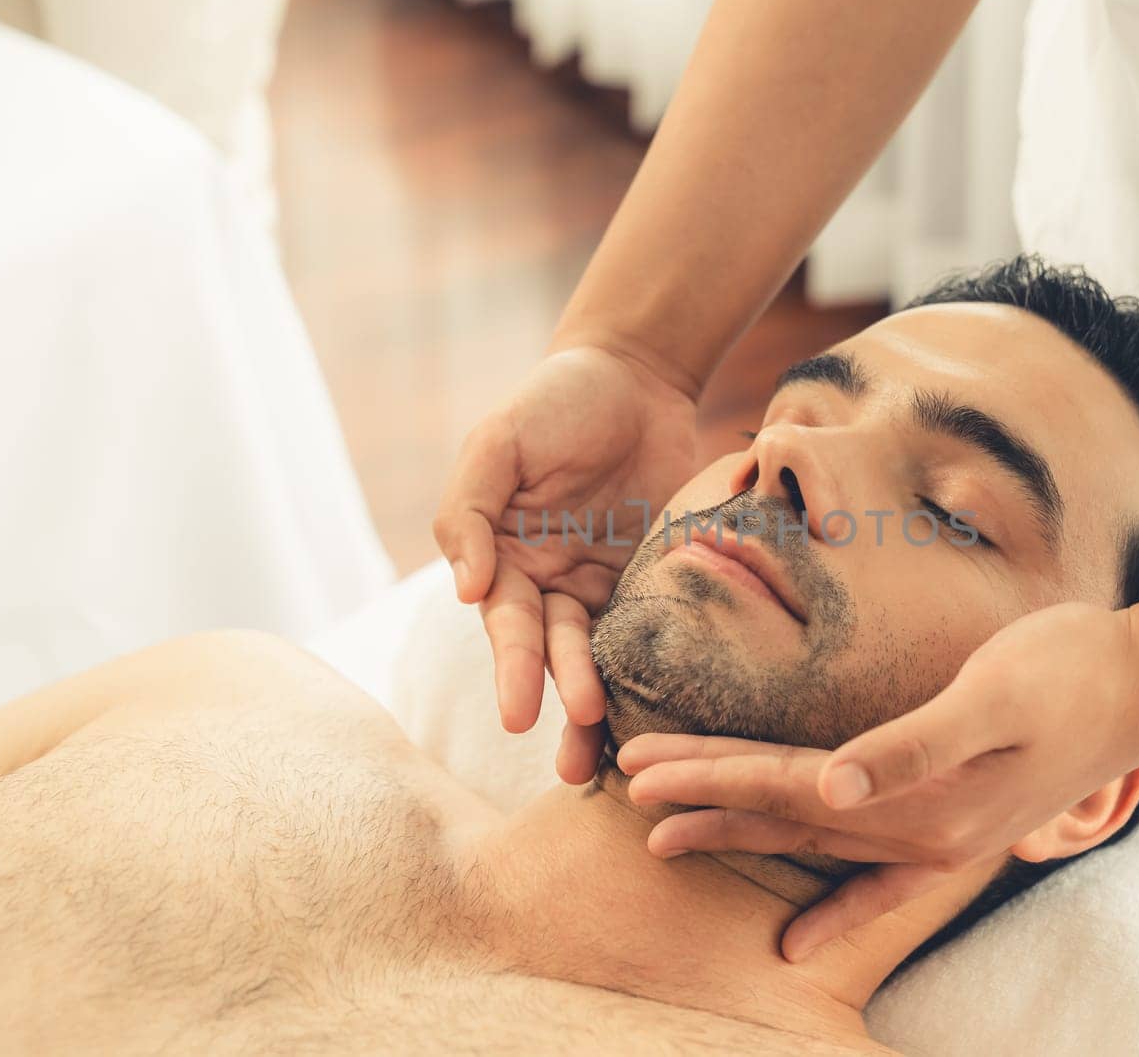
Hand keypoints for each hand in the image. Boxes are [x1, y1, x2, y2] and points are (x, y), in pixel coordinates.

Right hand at [434, 346, 698, 781]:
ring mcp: (606, 588)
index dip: (515, 669)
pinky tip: (674, 717)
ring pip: (603, 657)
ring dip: (604, 710)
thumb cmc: (554, 402)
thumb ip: (469, 511)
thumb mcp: (499, 442)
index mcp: (505, 560)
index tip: (519, 715)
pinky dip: (659, 673)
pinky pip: (658, 632)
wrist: (635, 374)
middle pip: (556, 655)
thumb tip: (465, 592)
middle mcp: (550, 585)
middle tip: (576, 760)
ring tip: (612, 763)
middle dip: (564, 703)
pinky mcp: (658, 583)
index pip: (508, 624)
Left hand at [615, 602, 1138, 960]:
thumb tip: (832, 784)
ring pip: (812, 838)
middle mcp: (918, 832)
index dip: (710, 772)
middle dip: (702, 801)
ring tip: (667, 834)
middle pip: (782, 816)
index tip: (639, 761)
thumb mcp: (992, 697)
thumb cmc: (1069, 674)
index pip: (785, 785)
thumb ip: (910, 745)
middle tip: (622, 785)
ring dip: (740, 833)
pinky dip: (832, 905)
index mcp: (917, 801)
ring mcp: (935, 837)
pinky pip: (875, 880)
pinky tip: (796, 940)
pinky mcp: (952, 825)